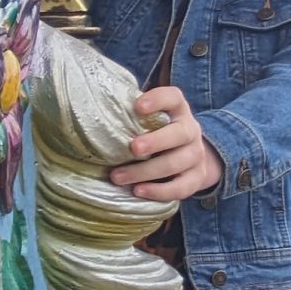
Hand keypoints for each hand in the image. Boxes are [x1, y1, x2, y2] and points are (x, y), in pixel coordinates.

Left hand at [114, 87, 222, 202]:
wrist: (192, 158)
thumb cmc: (158, 134)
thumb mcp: (151, 121)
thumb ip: (131, 117)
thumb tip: (94, 117)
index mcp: (178, 110)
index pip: (173, 98)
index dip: (157, 100)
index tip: (137, 107)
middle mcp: (191, 131)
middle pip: (179, 134)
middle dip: (155, 142)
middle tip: (132, 148)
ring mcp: (196, 156)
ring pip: (175, 163)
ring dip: (145, 171)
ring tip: (118, 177)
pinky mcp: (196, 179)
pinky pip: (181, 188)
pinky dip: (159, 191)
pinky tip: (138, 191)